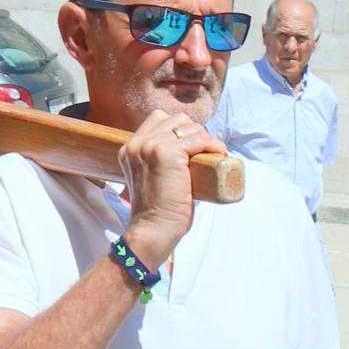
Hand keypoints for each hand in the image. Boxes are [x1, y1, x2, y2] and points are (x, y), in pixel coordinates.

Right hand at [120, 106, 217, 271]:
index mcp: (130, 148)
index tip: (193, 147)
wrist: (152, 230)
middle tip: (204, 153)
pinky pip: (198, 139)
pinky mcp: (167, 153)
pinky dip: (213, 144)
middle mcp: (137, 144)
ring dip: (205, 139)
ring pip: (189, 127)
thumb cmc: (158, 211)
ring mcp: (150, 146)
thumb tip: (189, 153)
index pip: (160, 119)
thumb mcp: (152, 178)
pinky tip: (218, 153)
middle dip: (195, 132)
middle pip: (176, 119)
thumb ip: (158, 164)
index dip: (181, 129)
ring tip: (211, 156)